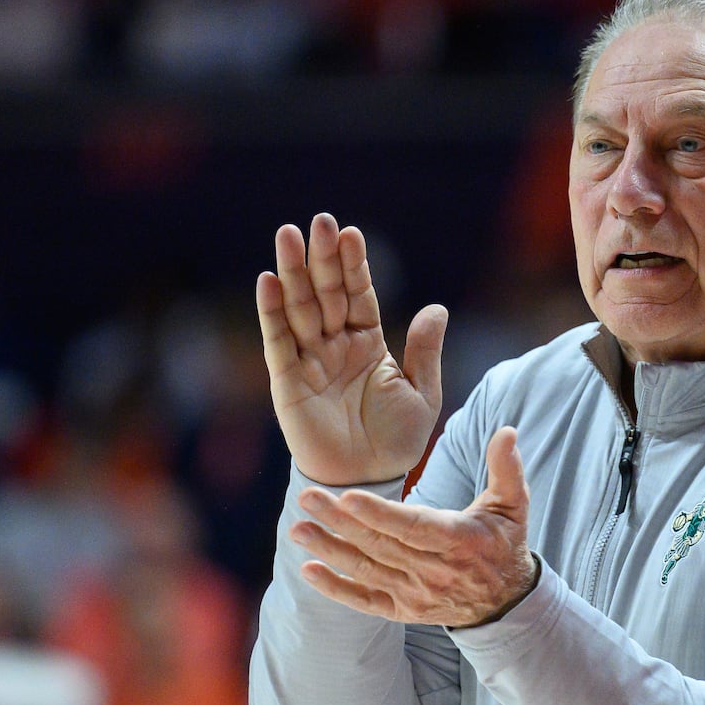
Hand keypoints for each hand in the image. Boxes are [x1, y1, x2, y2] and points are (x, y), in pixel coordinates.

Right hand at [256, 214, 446, 485]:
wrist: (368, 482)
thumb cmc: (396, 441)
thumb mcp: (421, 393)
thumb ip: (423, 352)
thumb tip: (436, 308)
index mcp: (368, 343)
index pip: (359, 294)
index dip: (354, 265)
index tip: (351, 233)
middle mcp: (335, 345)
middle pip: (325, 292)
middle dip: (321, 258)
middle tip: (318, 221)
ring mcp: (310, 361)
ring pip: (299, 308)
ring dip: (292, 272)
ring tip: (288, 235)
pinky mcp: (287, 382)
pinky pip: (278, 342)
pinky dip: (271, 312)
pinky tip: (267, 281)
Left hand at [289, 427, 537, 626]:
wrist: (506, 602)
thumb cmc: (503, 542)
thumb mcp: (514, 504)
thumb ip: (507, 468)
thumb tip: (507, 431)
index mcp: (458, 540)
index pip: (412, 527)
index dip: (379, 514)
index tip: (348, 497)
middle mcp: (434, 571)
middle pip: (380, 545)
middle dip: (340, 522)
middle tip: (307, 497)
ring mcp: (416, 594)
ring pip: (366, 571)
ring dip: (329, 550)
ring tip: (298, 529)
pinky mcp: (403, 611)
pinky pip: (364, 601)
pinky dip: (336, 588)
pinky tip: (308, 570)